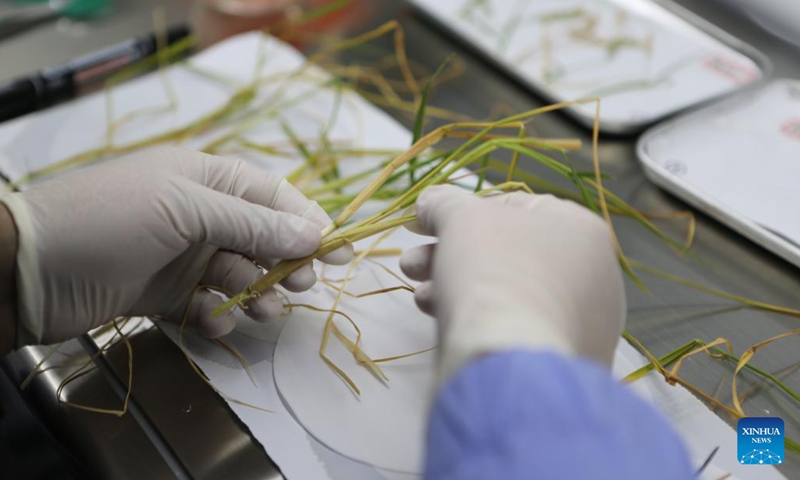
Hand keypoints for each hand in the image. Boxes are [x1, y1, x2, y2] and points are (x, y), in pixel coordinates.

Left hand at [0, 147, 352, 347]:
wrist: (28, 270)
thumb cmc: (109, 221)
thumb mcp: (185, 211)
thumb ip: (251, 224)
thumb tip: (313, 233)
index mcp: (204, 178)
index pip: (272, 196)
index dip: (309, 220)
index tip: (340, 250)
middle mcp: (197, 213)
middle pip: (261, 237)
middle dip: (287, 261)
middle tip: (304, 285)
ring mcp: (180, 254)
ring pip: (239, 272)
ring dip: (257, 291)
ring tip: (263, 310)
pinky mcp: (163, 291)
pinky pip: (207, 302)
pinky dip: (216, 313)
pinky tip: (212, 320)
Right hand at [400, 185, 624, 380]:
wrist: (508, 361)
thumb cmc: (492, 274)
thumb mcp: (461, 219)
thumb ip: (445, 203)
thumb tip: (430, 202)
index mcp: (581, 230)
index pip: (514, 207)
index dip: (461, 210)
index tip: (423, 224)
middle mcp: (592, 275)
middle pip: (506, 253)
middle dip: (450, 253)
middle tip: (413, 263)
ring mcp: (583, 323)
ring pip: (508, 293)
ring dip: (456, 286)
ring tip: (420, 295)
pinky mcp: (565, 360)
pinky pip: (517, 328)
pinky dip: (480, 319)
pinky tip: (444, 320)